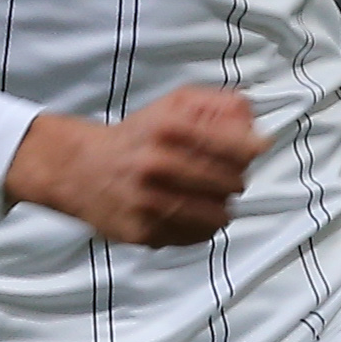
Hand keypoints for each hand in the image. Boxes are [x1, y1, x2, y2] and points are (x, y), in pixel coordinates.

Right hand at [4, 85, 264, 246]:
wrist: (81, 169)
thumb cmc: (140, 135)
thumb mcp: (176, 104)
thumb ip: (221, 107)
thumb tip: (259, 131)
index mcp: (169, 127)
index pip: (237, 147)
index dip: (251, 150)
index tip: (253, 150)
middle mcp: (158, 164)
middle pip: (232, 182)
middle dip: (233, 178)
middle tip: (222, 174)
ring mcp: (149, 202)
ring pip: (217, 215)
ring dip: (220, 206)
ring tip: (208, 196)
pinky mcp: (143, 232)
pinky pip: (195, 237)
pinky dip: (201, 227)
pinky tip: (190, 213)